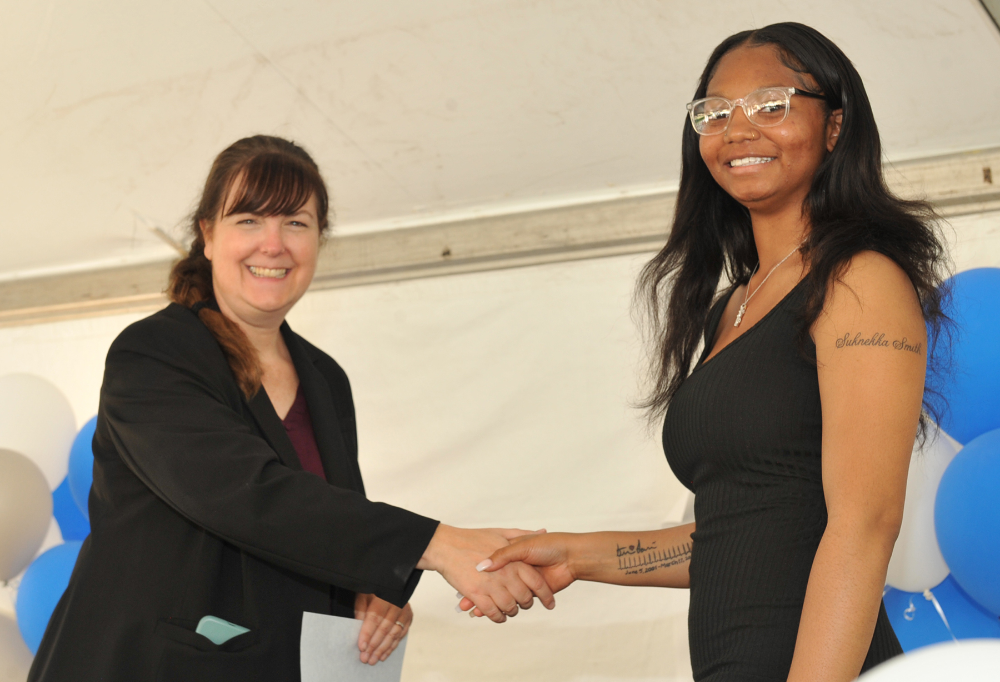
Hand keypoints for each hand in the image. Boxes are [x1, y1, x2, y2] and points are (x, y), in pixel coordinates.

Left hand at [354, 593, 410, 664]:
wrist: (392, 584)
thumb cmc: (374, 589)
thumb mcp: (364, 594)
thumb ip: (361, 609)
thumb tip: (358, 627)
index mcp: (384, 596)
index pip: (375, 617)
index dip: (368, 633)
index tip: (361, 647)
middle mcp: (397, 604)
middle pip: (385, 628)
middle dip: (374, 645)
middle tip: (366, 658)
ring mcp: (405, 611)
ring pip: (394, 634)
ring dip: (383, 649)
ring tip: (373, 660)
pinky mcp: (409, 617)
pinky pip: (401, 635)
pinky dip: (392, 646)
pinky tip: (384, 655)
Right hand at [417, 525, 554, 622]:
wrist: (446, 545)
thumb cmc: (472, 538)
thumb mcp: (500, 532)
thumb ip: (523, 535)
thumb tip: (543, 531)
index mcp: (513, 560)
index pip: (536, 583)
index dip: (544, 595)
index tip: (549, 602)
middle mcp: (505, 574)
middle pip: (524, 598)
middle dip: (526, 604)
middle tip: (524, 604)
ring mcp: (491, 585)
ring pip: (509, 606)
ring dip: (511, 611)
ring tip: (510, 610)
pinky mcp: (476, 594)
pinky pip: (492, 612)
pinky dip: (497, 616)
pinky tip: (498, 616)